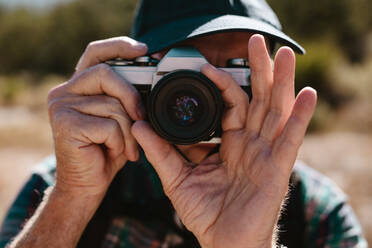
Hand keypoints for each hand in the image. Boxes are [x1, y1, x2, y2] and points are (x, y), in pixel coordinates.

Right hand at [48, 37, 146, 196]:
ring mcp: (61, 106)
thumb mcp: (121, 118)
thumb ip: (127, 97)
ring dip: (129, 130)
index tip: (144, 50)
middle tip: (142, 117)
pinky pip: (108, 125)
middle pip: (106, 73)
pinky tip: (116, 153)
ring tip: (130, 147)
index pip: (96, 54)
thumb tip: (151, 74)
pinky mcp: (64, 124)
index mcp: (79, 86)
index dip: (119, 46)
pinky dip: (120, 142)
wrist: (87, 184)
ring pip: (112, 104)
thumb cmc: (107, 150)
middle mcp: (64, 91)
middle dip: (132, 96)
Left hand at [132, 34, 316, 247]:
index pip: (230, 106)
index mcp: (229, 144)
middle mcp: (249, 144)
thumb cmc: (204, 213)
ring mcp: (265, 154)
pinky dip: (299, 117)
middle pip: (257, 100)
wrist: (223, 242)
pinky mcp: (277, 169)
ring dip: (281, 82)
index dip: (222, 84)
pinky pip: (290, 140)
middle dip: (258, 71)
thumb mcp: (176, 178)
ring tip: (284, 54)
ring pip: (275, 111)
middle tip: (256, 41)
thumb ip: (160, 151)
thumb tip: (139, 125)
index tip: (208, 66)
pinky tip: (306, 94)